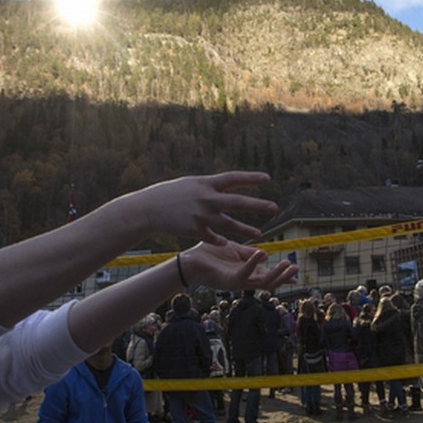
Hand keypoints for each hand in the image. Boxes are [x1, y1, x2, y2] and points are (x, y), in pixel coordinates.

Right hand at [136, 172, 277, 244]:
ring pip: (229, 225)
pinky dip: (221, 240)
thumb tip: (227, 182)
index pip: (233, 178)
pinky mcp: (194, 230)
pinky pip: (213, 237)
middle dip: (257, 205)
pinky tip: (229, 244)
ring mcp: (201, 215)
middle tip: (274, 207)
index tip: (267, 179)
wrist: (148, 208)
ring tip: (259, 235)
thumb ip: (210, 185)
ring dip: (245, 230)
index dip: (250, 178)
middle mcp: (206, 198)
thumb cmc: (170, 194)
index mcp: (206, 183)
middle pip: (237, 202)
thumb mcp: (191, 183)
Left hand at [183, 241, 297, 292]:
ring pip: (261, 283)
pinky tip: (262, 253)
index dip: (283, 275)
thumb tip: (265, 255)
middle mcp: (243, 279)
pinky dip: (253, 264)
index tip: (297, 272)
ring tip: (286, 264)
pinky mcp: (227, 281)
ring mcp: (236, 282)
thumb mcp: (234, 250)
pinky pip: (243, 274)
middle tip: (295, 268)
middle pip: (269, 283)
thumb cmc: (209, 255)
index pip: (268, 275)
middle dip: (283, 277)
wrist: (188, 260)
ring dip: (275, 274)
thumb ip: (249, 253)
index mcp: (246, 272)